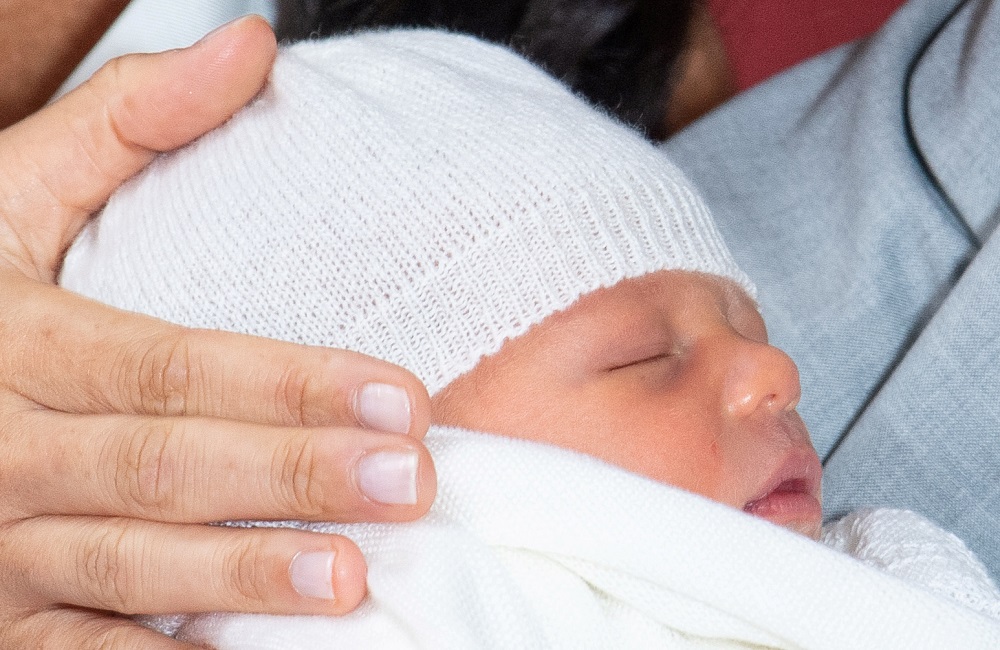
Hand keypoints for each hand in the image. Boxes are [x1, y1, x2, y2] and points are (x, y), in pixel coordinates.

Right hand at [0, 16, 435, 647]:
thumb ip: (128, 120)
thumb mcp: (11, 189)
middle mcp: (3, 447)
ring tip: (348, 584)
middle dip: (292, 478)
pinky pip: (74, 648)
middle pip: (167, 465)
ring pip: (126, 565)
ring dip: (239, 578)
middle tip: (409, 485)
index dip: (293, 382)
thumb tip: (249, 40)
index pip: (176, 364)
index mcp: (18, 340)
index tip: (405, 396)